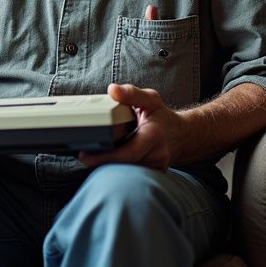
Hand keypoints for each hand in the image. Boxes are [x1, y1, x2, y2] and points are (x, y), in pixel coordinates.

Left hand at [79, 5, 181, 170]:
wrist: (181, 135)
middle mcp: (157, 155)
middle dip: (103, 163)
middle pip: (125, 166)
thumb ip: (131, 93)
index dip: (107, 156)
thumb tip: (113, 89)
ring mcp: (156, 167)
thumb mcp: (150, 99)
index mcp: (154, 136)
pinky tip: (108, 164)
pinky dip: (118, 171)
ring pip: (127, 173)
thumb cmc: (161, 116)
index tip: (86, 155)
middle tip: (84, 156)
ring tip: (93, 158)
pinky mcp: (152, 175)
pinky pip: (132, 176)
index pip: (129, 152)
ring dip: (109, 167)